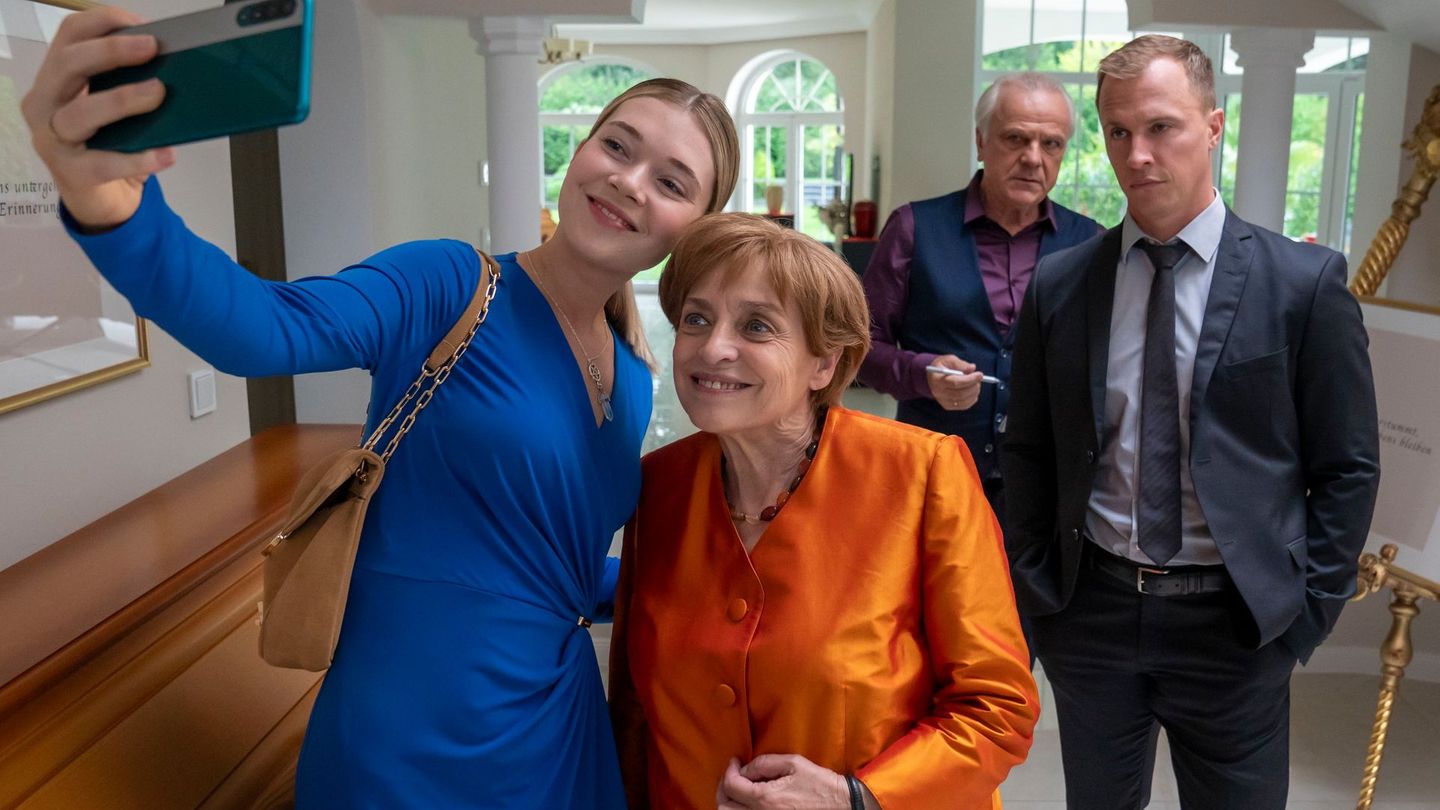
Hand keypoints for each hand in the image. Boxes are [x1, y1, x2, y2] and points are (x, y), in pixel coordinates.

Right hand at [19, 7, 175, 228]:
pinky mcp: (70, 173)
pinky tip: (165, 154)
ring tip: (158, 93)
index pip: (69, 35)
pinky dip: (138, 158)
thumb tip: (174, 64)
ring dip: (123, 99)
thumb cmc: (110, 144)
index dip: (103, 23)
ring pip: (82, 112)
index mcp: (56, 78)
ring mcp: (52, 139)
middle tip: (152, 48)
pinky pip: (104, 163)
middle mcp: (45, 103)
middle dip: (111, 51)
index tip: (142, 25)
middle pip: (68, 65)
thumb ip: (129, 83)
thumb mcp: (117, 108)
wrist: (101, 200)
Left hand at [715, 754, 849, 809]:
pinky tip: (748, 803)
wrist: (842, 807)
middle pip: (724, 805)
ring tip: (738, 790)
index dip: (729, 770)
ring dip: (730, 802)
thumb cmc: (821, 785)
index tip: (735, 761)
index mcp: (765, 799)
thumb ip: (765, 763)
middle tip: (732, 776)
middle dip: (724, 788)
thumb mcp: (794, 764)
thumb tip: (745, 769)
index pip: (731, 785)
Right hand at [926, 354, 982, 410]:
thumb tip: (972, 368)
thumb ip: (960, 363)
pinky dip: (972, 399)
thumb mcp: (949, 359)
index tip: (980, 374)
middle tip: (980, 378)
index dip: (969, 379)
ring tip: (976, 383)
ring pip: (963, 401)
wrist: (933, 376)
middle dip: (974, 386)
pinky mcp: (947, 406)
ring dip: (974, 392)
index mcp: (937, 380)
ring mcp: (942, 401)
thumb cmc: (943, 366)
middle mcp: (938, 392)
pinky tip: (973, 391)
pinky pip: (963, 406)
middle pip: (960, 394)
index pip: (955, 382)